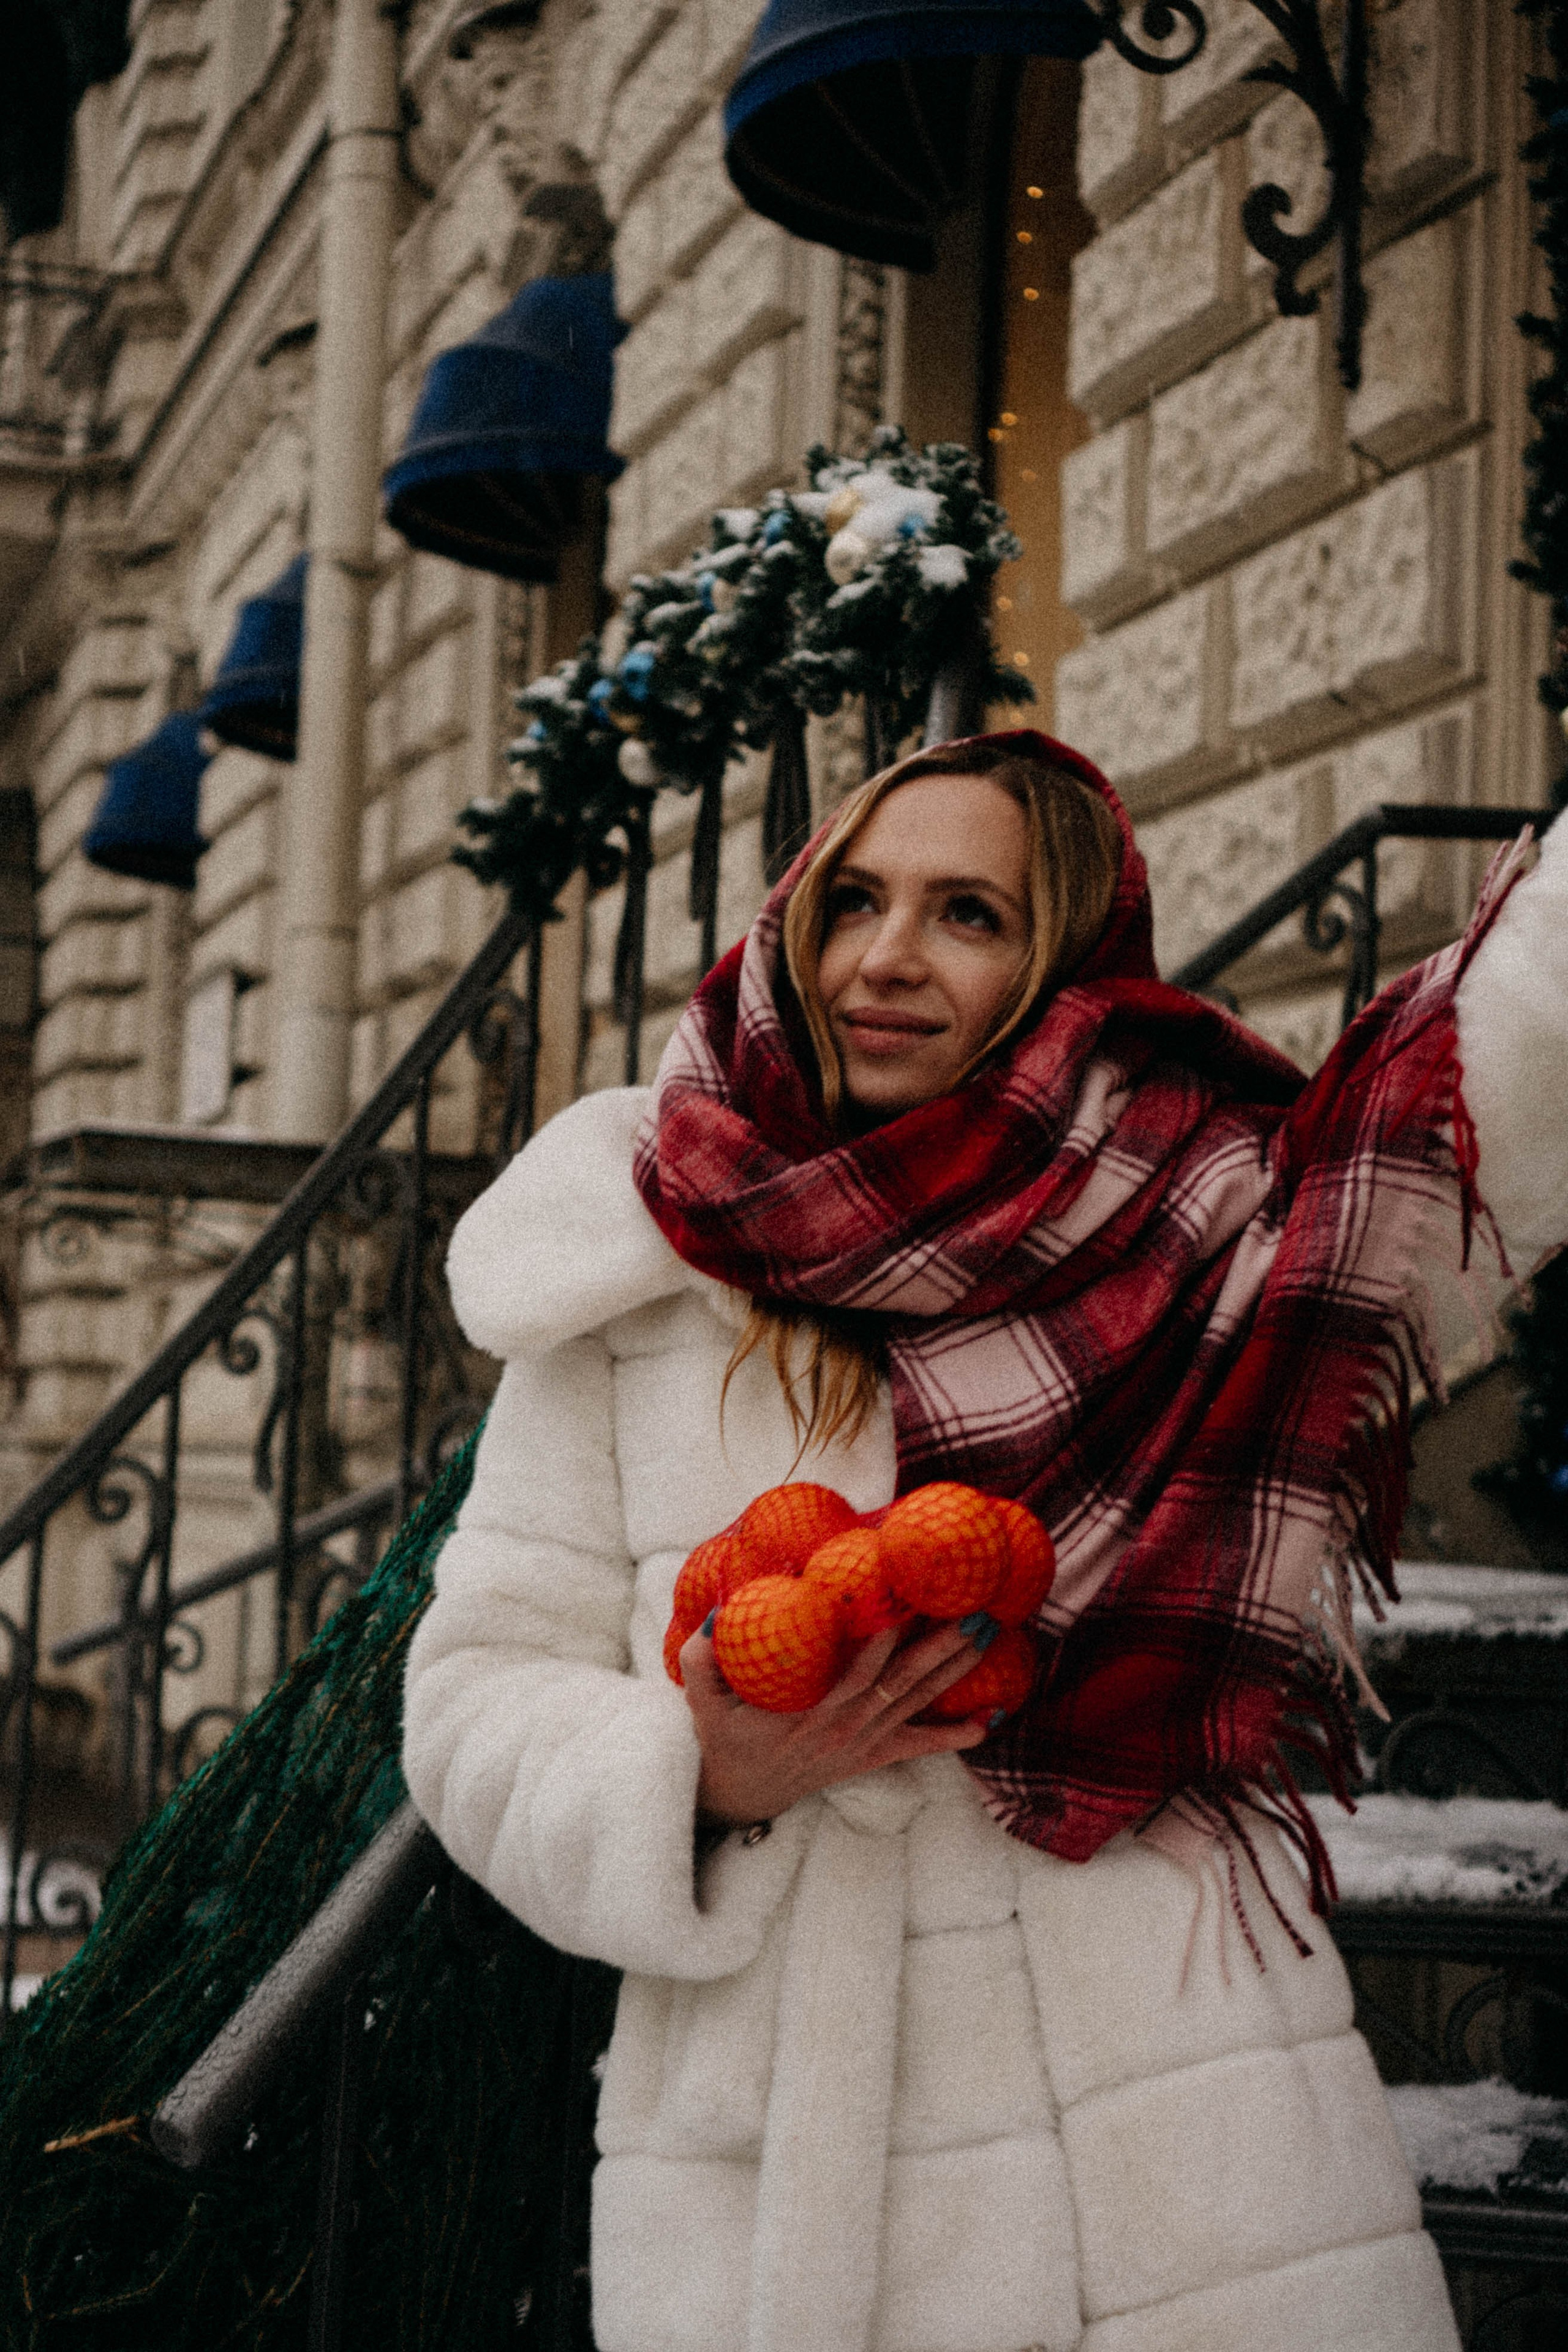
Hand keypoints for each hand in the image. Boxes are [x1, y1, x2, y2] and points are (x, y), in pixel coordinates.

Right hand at [680, 1617, 990, 1827]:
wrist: (743, 1790)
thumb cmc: (727, 1735)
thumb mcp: (703, 1700)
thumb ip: (702, 1660)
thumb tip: (717, 1616)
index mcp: (809, 1710)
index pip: (854, 1672)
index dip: (882, 1642)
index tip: (907, 1604)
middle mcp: (845, 1726)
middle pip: (900, 1683)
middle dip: (939, 1646)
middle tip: (973, 1612)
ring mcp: (863, 1742)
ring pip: (915, 1701)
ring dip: (954, 1670)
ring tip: (986, 1635)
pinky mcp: (872, 1754)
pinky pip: (918, 1746)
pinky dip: (953, 1737)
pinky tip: (987, 1723)